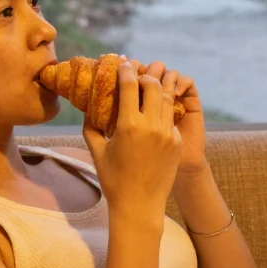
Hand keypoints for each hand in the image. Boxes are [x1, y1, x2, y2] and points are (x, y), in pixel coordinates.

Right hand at [81, 58, 181, 224]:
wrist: (140, 205)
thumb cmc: (113, 180)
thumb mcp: (97, 152)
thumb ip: (91, 127)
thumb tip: (89, 108)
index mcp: (129, 126)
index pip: (130, 86)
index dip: (126, 70)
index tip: (123, 62)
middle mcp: (152, 126)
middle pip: (153, 86)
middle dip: (145, 75)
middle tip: (137, 74)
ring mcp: (168, 133)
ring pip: (166, 99)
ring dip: (157, 89)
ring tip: (149, 86)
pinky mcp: (177, 141)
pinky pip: (171, 117)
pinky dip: (163, 109)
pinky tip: (156, 109)